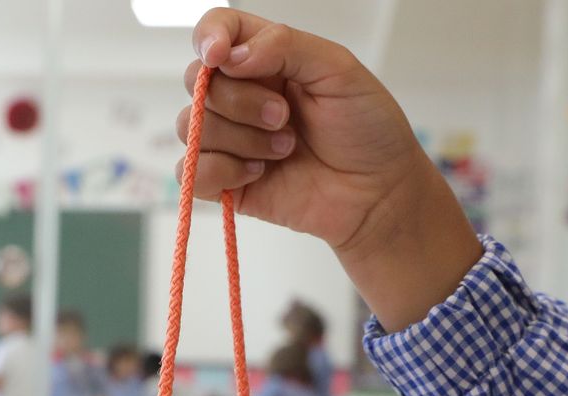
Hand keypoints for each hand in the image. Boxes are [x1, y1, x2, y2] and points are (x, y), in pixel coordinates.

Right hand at [179, 8, 482, 330]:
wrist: (378, 194)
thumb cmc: (367, 130)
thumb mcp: (338, 70)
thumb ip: (284, 47)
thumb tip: (229, 56)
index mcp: (266, 59)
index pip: (217, 30)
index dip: (209, 37)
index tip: (220, 56)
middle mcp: (241, 95)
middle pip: (198, 81)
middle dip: (241, 101)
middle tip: (284, 117)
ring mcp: (230, 139)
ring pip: (192, 127)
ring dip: (242, 140)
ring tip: (284, 150)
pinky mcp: (224, 181)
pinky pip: (189, 171)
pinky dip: (222, 171)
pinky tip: (259, 174)